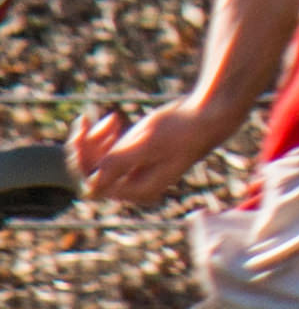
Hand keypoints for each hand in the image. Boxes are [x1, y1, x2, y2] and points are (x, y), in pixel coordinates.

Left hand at [68, 100, 231, 206]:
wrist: (206, 117)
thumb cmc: (181, 130)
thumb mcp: (147, 144)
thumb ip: (119, 165)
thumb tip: (89, 188)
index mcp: (138, 191)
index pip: (92, 182)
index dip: (82, 157)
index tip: (84, 128)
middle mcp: (135, 188)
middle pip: (91, 173)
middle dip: (88, 145)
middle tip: (90, 119)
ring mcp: (134, 175)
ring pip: (96, 162)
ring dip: (95, 138)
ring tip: (111, 119)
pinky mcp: (135, 162)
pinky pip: (106, 154)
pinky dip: (104, 136)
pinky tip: (114, 119)